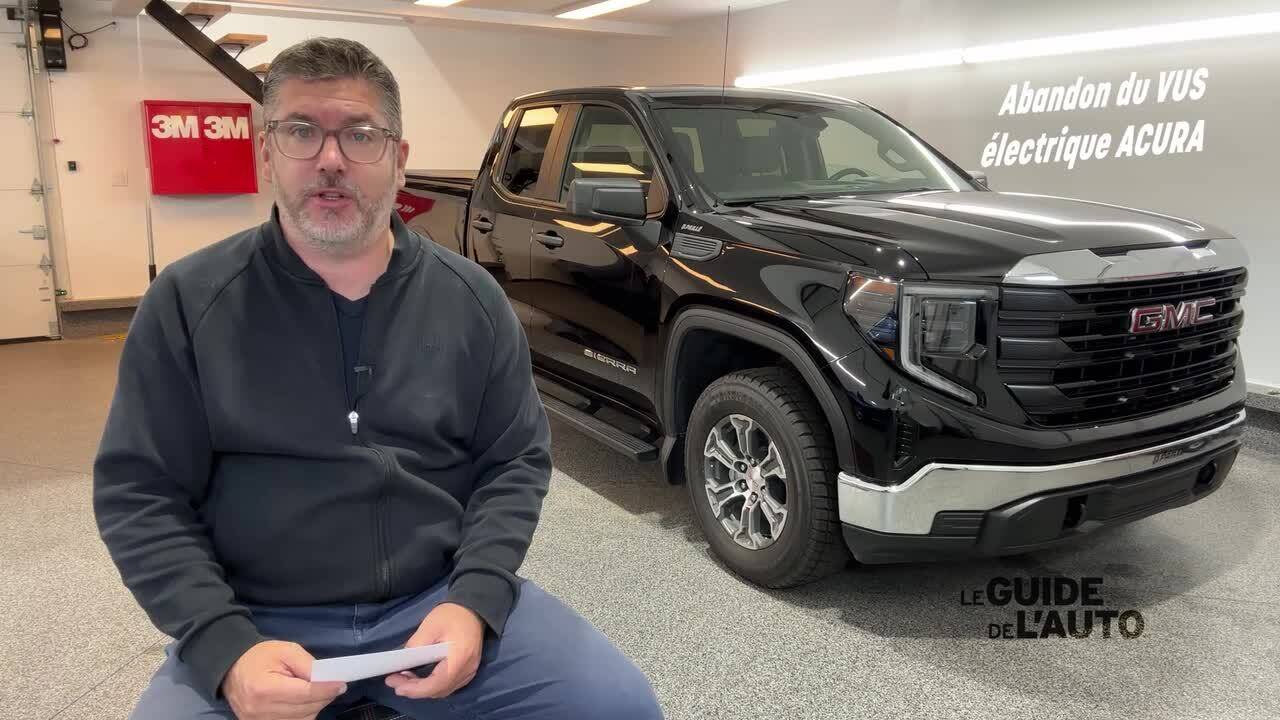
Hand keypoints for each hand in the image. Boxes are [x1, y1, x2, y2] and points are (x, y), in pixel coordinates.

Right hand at [222, 640, 346, 719]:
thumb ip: (307, 664)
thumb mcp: (286, 650)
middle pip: (305, 709)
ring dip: (315, 707)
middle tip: (333, 686)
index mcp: (264, 689)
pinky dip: (304, 714)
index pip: (304, 694)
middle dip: (323, 697)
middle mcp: (260, 711)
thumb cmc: (260, 656)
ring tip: (317, 692)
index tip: (341, 684)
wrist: (232, 669)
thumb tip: (329, 679)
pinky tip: (305, 702)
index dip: (326, 689)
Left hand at [385, 602, 484, 699]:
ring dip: (423, 688)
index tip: (395, 684)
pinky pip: (449, 685)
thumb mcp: (429, 627)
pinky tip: (421, 678)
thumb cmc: (452, 615)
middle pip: (439, 690)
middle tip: (395, 680)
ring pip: (443, 690)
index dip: (414, 689)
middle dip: (415, 689)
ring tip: (405, 679)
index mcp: (459, 659)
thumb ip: (415, 646)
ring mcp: (470, 672)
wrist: (473, 608)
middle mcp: (467, 670)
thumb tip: (401, 664)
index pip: (436, 684)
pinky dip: (433, 685)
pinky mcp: (468, 670)